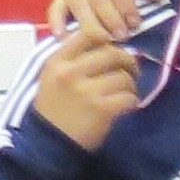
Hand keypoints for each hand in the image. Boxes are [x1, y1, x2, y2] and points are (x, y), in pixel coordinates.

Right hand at [27, 20, 144, 151]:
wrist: (48, 145)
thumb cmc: (53, 110)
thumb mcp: (52, 78)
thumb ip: (72, 59)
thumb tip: (107, 44)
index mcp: (57, 62)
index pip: (88, 34)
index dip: (107, 40)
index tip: (113, 50)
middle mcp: (70, 72)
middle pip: (111, 53)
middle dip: (127, 61)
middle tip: (131, 70)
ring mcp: (86, 91)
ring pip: (123, 76)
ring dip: (130, 85)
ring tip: (125, 92)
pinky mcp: (101, 109)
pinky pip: (128, 97)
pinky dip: (131, 101)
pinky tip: (126, 106)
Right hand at [46, 0, 166, 40]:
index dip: (127, 6)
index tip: (135, 24)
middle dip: (112, 19)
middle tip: (122, 37)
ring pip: (80, 8)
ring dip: (93, 26)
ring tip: (105, 41)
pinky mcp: (58, 1)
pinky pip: (55, 12)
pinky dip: (58, 24)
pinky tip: (65, 37)